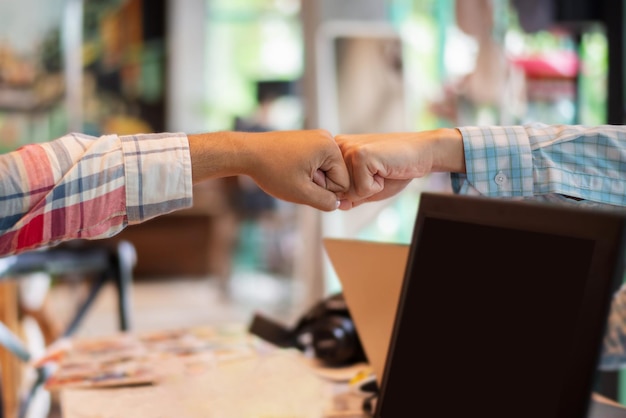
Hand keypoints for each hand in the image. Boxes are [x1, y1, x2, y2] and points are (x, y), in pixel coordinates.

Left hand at [189, 129, 349, 210]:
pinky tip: (290, 169)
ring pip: (325, 170)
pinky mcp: (307, 140)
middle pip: (336, 175)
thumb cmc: (272, 171)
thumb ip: (325, 202)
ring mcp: (316, 137)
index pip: (344, 182)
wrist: (247, 152)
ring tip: (291, 174)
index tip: (303, 184)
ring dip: (311, 179)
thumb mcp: (301, 193)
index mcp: (330, 147)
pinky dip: (305, 171)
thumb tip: (337, 204)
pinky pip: (316, 163)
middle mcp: (327, 137)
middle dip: (318, 184)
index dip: (325, 192)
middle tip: (296, 179)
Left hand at [334, 128, 463, 208]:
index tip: (371, 174)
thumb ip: (350, 197)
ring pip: (349, 192)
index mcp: (336, 151)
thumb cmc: (395, 169)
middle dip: (361, 190)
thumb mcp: (368, 187)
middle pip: (338, 191)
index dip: (355, 191)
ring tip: (381, 171)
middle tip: (378, 172)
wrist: (421, 153)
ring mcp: (349, 149)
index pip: (332, 189)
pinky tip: (385, 170)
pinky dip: (377, 187)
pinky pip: (362, 190)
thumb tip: (336, 205)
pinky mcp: (361, 155)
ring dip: (370, 189)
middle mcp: (338, 147)